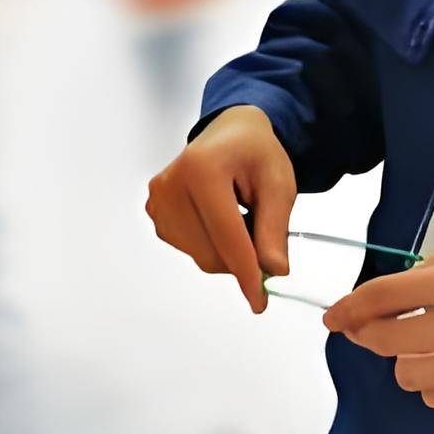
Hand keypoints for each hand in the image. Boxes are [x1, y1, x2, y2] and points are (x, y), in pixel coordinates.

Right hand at [145, 105, 295, 312]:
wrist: (230, 133)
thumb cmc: (254, 151)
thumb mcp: (278, 184)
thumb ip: (275, 230)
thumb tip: (272, 269)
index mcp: (202, 169)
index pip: (227, 237)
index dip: (247, 273)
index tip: (259, 301)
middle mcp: (172, 184)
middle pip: (212, 253)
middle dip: (243, 259)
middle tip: (263, 235)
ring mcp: (158, 200)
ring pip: (201, 256)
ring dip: (228, 252)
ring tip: (241, 217)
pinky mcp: (155, 212)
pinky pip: (189, 249)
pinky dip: (212, 245)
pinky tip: (220, 220)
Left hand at [322, 249, 433, 415]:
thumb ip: (427, 275)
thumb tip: (381, 298)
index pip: (383, 297)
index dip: (349, 308)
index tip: (334, 317)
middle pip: (386, 342)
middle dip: (368, 336)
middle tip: (369, 331)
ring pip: (408, 376)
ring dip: (407, 361)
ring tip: (428, 348)